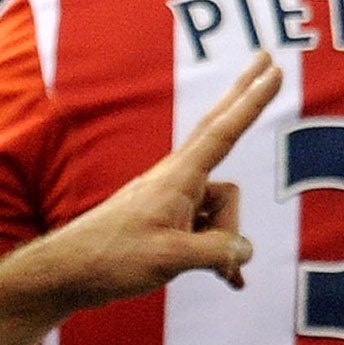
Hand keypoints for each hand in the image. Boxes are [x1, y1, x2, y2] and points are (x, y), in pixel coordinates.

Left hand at [38, 52, 280, 310]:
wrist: (70, 272)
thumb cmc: (114, 257)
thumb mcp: (171, 258)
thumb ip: (217, 252)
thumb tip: (245, 250)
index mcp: (179, 178)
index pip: (224, 131)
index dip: (252, 101)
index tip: (272, 70)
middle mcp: (179, 180)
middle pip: (223, 133)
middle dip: (247, 101)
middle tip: (270, 61)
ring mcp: (176, 200)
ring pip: (223, 210)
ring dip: (225, 241)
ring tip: (206, 269)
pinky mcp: (172, 222)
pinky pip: (210, 231)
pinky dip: (220, 254)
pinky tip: (230, 282)